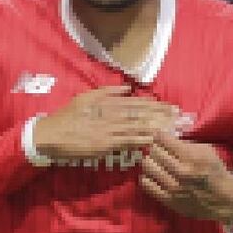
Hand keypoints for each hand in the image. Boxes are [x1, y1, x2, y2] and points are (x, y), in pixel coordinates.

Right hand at [33, 85, 177, 162]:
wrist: (50, 135)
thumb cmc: (68, 116)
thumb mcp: (86, 97)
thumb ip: (108, 91)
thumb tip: (128, 88)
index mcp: (107, 102)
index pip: (138, 103)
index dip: (157, 105)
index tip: (172, 108)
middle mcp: (110, 114)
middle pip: (142, 114)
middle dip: (163, 116)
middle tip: (181, 118)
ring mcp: (108, 129)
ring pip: (137, 127)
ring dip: (157, 128)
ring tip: (174, 129)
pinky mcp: (104, 144)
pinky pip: (126, 142)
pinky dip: (141, 140)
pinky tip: (153, 141)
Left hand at [139, 132, 232, 227]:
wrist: (224, 200)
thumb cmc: (215, 172)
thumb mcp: (207, 151)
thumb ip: (186, 144)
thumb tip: (166, 137)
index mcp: (191, 157)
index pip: (164, 140)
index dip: (159, 135)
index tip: (159, 135)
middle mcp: (181, 172)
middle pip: (154, 152)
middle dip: (155, 148)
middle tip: (157, 149)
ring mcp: (173, 187)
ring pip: (149, 167)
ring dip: (149, 161)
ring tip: (154, 161)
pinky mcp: (169, 200)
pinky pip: (147, 185)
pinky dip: (146, 177)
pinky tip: (152, 175)